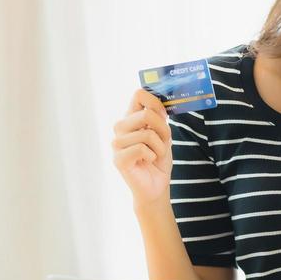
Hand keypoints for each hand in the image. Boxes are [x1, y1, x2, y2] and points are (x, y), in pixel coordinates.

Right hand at [112, 88, 172, 205]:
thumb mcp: (163, 134)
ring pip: (147, 133)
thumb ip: (159, 118)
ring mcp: (116, 143)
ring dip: (160, 146)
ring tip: (155, 154)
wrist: (156, 185)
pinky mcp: (118, 159)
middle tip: (163, 142)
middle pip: (146, 113)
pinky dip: (152, 156)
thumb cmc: (158, 159)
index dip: (155, 102)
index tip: (163, 116)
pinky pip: (142, 149)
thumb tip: (161, 104)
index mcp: (130, 118)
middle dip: (163, 129)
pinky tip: (148, 161)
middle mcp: (120, 128)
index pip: (138, 94)